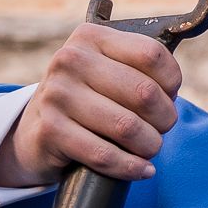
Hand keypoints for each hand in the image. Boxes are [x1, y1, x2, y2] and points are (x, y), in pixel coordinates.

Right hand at [0, 23, 183, 185]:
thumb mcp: (108, 70)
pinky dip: (130, 167)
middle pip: (144, 92)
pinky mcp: (50, 131)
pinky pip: (104, 155)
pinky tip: (142, 170)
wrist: (35, 131)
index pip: (151, 54)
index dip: (171, 81)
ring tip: (151, 147)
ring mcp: (57, 95)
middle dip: (164, 118)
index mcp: (91, 37)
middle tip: (162, 128)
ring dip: (150, 144)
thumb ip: (140, 68)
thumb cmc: (88, 98)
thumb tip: (172, 93)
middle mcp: (70, 60)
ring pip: (127, 127)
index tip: (169, 96)